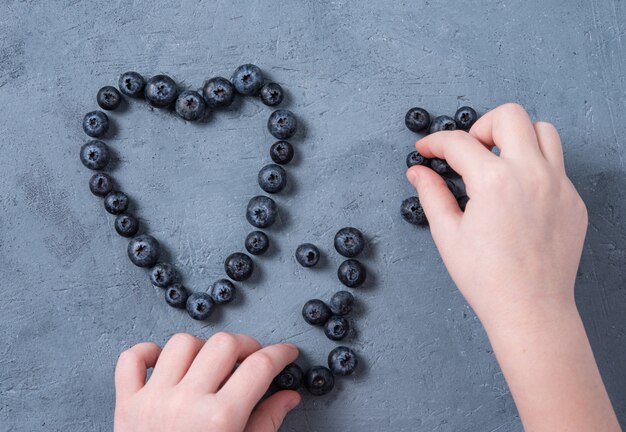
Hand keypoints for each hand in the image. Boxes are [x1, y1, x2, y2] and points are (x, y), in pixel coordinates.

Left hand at [114, 332, 299, 431]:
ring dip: (202, 348)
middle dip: (246, 346)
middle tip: (251, 358)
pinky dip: (147, 352)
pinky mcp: (127, 404)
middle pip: (224, 344)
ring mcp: (154, 400)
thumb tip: (288, 397)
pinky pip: (132, 359)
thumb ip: (267, 422)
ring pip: (182, 343)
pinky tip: (165, 362)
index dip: (280, 353)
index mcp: (220, 420)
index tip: (285, 353)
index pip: (260, 366)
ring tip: (209, 364)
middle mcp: (187, 403)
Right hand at [407, 103, 586, 326]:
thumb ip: (431, 194)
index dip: (435, 142)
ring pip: (544, 131)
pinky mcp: (573, 201)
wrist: (530, 308)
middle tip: (468, 151)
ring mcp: (559, 185)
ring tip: (498, 162)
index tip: (427, 149)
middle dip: (481, 126)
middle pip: (510, 115)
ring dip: (516, 137)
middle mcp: (531, 174)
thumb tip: (418, 172)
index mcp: (495, 182)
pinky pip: (557, 164)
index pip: (459, 142)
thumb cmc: (487, 278)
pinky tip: (517, 192)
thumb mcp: (447, 234)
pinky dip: (535, 166)